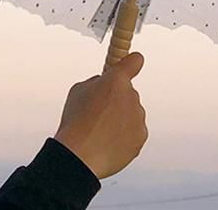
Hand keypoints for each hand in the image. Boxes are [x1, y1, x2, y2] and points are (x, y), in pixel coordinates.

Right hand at [54, 52, 147, 178]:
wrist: (80, 156)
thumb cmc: (76, 123)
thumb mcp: (79, 90)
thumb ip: (96, 83)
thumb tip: (103, 84)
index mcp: (117, 80)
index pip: (135, 61)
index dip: (131, 64)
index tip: (130, 65)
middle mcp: (132, 95)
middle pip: (128, 93)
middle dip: (117, 100)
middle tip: (99, 114)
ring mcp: (138, 117)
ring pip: (131, 113)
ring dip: (121, 119)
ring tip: (100, 132)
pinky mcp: (141, 136)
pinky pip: (134, 132)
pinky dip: (125, 137)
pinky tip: (108, 143)